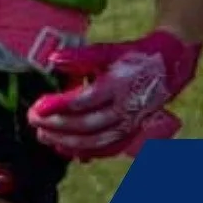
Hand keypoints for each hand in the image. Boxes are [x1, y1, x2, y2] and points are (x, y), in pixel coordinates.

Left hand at [27, 29, 201, 161]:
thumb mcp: (108, 51)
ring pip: (94, 141)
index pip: (83, 101)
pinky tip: (64, 149)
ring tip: (43, 135)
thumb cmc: (134, 57)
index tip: (37, 106)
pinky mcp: (130, 133)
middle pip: (86, 124)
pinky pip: (105, 148)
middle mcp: (124, 110)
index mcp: (118, 86)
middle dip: (57, 125)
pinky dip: (84, 151)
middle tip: (33, 119)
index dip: (58, 105)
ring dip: (66, 141)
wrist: (168, 68)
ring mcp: (128, 125)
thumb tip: (53, 59)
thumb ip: (80, 57)